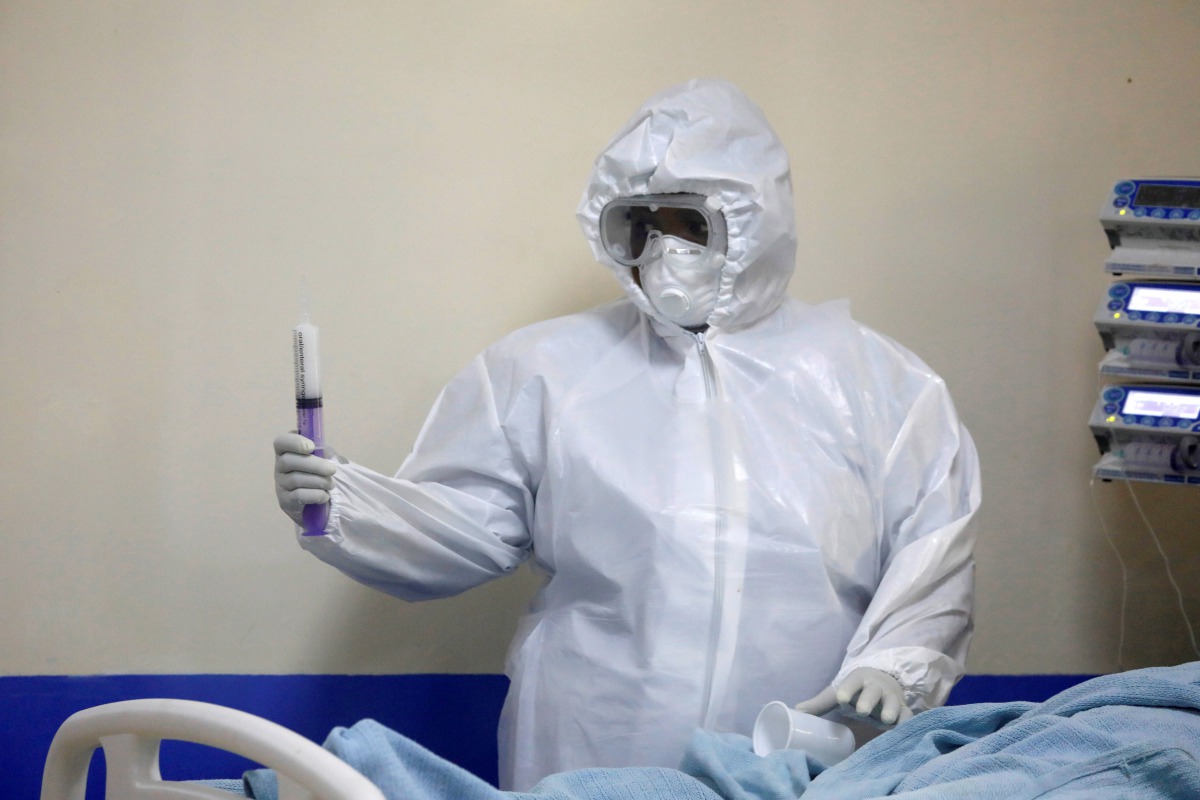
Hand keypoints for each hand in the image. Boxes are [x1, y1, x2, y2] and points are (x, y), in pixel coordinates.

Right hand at [274, 432, 336, 525]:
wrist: (314, 502)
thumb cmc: (317, 473)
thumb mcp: (322, 458)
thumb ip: (322, 450)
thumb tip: (325, 449)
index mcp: (286, 452)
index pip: (281, 442)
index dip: (294, 442)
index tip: (311, 447)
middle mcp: (279, 468)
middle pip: (288, 461)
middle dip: (314, 465)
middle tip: (332, 470)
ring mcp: (281, 485)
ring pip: (295, 479)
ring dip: (318, 481)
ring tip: (331, 484)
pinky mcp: (286, 501)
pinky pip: (299, 496)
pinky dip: (315, 495)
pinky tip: (325, 495)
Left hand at [794, 667, 911, 726]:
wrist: (883, 679)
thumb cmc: (855, 690)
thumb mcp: (839, 692)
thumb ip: (819, 704)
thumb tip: (796, 712)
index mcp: (858, 680)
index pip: (851, 682)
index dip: (847, 689)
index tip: (841, 699)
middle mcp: (876, 686)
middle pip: (872, 691)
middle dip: (867, 700)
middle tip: (861, 711)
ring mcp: (891, 697)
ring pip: (892, 701)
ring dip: (890, 710)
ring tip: (886, 720)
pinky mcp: (902, 709)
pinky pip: (907, 714)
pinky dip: (907, 721)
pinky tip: (905, 729)